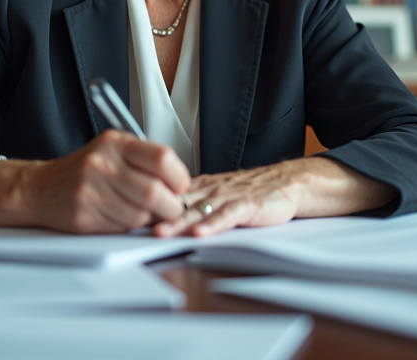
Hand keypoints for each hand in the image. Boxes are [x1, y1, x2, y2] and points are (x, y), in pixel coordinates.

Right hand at [0, 130, 190, 233]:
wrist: (41, 188)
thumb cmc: (83, 170)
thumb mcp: (112, 151)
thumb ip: (145, 161)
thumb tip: (181, 184)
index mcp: (115, 143)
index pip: (161, 158)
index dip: (179, 177)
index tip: (181, 186)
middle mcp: (103, 164)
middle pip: (154, 191)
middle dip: (170, 205)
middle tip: (172, 207)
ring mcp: (92, 190)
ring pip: (141, 214)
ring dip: (150, 218)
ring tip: (144, 211)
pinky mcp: (85, 215)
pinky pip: (123, 227)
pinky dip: (131, 226)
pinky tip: (124, 216)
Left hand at [153, 157, 396, 237]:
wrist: (290, 183)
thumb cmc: (255, 192)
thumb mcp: (220, 195)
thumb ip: (195, 204)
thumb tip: (163, 217)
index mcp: (202, 186)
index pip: (170, 195)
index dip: (149, 205)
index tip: (126, 215)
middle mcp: (212, 189)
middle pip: (179, 203)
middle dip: (156, 215)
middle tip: (133, 225)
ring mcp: (229, 197)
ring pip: (199, 210)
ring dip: (178, 222)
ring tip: (160, 233)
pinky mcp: (249, 206)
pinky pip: (227, 216)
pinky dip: (213, 224)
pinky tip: (200, 232)